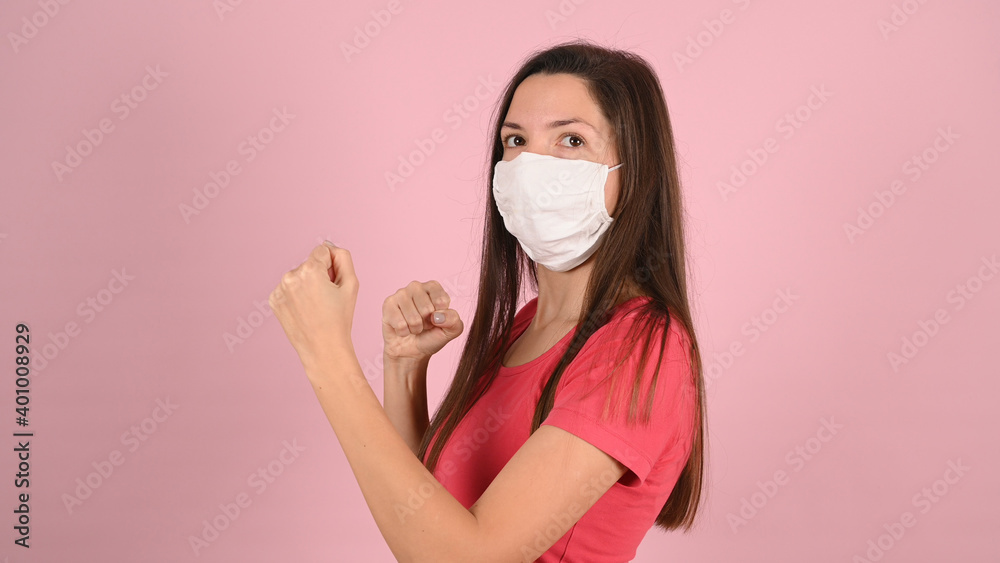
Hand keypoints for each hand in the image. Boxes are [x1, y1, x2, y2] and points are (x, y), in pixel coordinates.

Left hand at [269, 241, 357, 370]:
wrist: (323, 349)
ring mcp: (279, 289)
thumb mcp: (352, 284)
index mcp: (309, 269)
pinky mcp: (273, 300)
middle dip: (319, 276)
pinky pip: (288, 289)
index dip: (333, 267)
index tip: (334, 285)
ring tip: (316, 307)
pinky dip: (296, 296)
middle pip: (310, 264)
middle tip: (327, 299)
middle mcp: (290, 276)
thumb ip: (343, 257)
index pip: (323, 251)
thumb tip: (329, 247)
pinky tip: (304, 311)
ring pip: (298, 276)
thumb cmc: (340, 318)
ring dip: (307, 285)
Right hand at [382, 280, 463, 362]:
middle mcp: (416, 286)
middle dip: (427, 323)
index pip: (441, 300)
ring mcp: (400, 294)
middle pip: (426, 309)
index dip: (440, 316)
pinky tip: (402, 329)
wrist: (412, 351)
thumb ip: (453, 320)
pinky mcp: (388, 305)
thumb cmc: (431, 336)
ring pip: (413, 318)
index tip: (437, 319)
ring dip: (415, 329)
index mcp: (433, 287)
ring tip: (413, 327)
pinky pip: (400, 324)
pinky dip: (404, 332)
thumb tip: (438, 316)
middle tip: (424, 325)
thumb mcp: (451, 330)